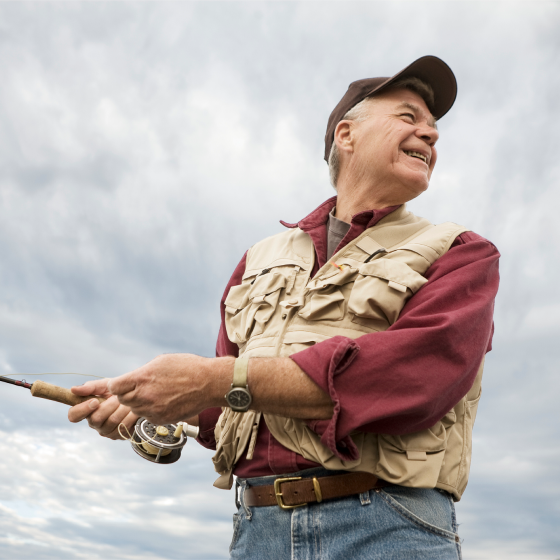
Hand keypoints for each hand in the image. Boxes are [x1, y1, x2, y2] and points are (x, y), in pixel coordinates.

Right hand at [68, 379, 138, 439]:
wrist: (137, 398)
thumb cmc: (118, 392)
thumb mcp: (106, 385)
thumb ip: (91, 386)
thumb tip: (73, 389)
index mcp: (87, 410)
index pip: (73, 415)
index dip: (82, 409)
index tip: (95, 401)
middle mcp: (94, 423)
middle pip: (95, 419)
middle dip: (109, 405)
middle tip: (117, 398)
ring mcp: (106, 431)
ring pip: (111, 422)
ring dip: (121, 409)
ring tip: (127, 402)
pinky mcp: (118, 435)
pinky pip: (123, 426)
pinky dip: (130, 415)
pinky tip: (132, 410)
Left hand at [108, 354, 231, 424]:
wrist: (208, 383)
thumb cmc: (187, 367)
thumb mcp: (161, 361)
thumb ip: (142, 372)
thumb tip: (132, 379)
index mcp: (141, 378)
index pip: (114, 387)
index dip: (116, 385)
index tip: (121, 383)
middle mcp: (144, 396)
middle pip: (122, 399)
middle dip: (127, 393)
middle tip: (140, 387)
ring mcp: (152, 410)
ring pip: (135, 409)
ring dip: (139, 403)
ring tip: (155, 393)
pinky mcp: (161, 419)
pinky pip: (148, 416)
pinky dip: (152, 410)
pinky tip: (164, 401)